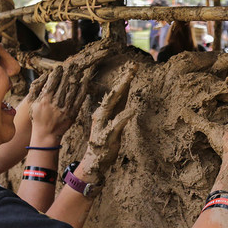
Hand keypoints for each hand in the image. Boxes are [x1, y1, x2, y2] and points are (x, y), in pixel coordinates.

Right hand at [26, 62, 92, 141]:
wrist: (46, 134)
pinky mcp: (73, 113)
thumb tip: (45, 75)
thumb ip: (36, 89)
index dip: (57, 73)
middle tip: (72, 65)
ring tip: (78, 70)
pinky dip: (83, 88)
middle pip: (64, 83)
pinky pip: (80, 98)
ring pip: (73, 89)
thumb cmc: (38, 117)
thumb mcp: (33, 103)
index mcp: (45, 99)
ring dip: (76, 78)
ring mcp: (66, 108)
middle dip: (68, 72)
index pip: (53, 81)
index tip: (60, 67)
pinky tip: (85, 81)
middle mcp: (56, 103)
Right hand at [78, 63, 136, 178]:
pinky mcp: (107, 135)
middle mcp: (102, 114)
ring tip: (128, 80)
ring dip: (120, 92)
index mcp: (104, 111)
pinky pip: (116, 124)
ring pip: (112, 104)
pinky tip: (132, 111)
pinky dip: (124, 117)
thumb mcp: (114, 123)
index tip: (133, 66)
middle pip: (114, 93)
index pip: (117, 92)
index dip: (125, 78)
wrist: (94, 161)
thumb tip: (126, 95)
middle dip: (124, 79)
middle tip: (132, 67)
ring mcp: (103, 124)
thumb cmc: (105, 141)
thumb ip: (119, 109)